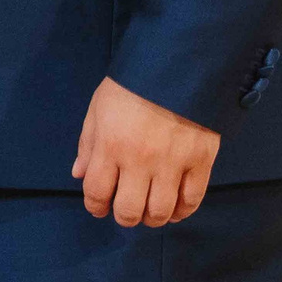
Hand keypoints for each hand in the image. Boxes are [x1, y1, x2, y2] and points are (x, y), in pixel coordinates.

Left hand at [72, 77, 218, 227]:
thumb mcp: (99, 106)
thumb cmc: (132, 84)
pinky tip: (174, 208)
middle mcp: (139, 159)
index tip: (99, 207)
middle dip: (123, 217)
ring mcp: (172, 162)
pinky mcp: (201, 161)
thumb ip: (88, 143)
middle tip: (126, 210)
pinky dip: (182, 211)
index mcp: (111, 144)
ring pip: (160, 212)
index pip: (97, 193)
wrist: (179, 63)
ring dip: (152, 218)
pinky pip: (192, 200)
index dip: (95, 207)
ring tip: (149, 210)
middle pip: (128, 211)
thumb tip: (79, 175)